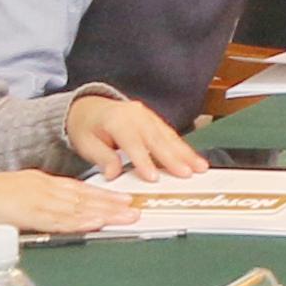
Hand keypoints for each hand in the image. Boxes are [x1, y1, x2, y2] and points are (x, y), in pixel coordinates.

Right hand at [0, 165, 129, 236]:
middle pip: (85, 197)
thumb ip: (39, 201)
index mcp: (43, 182)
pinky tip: (95, 224)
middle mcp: (45, 188)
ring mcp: (38, 200)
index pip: (80, 189)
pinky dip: (79, 222)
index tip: (125, 200)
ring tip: (126, 217)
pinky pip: (58, 220)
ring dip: (104, 214)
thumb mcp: (18, 192)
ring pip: (78, 208)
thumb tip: (58, 213)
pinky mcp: (28, 213)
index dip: (104, 195)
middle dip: (112, 204)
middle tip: (136, 209)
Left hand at [63, 90, 207, 177]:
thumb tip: (113, 174)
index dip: (144, 161)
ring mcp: (147, 116)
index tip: (153, 177)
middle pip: (157, 138)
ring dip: (185, 153)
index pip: (133, 143)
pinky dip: (183, 147)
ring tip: (199, 167)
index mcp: (116, 120)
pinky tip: (193, 158)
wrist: (88, 108)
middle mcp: (135, 115)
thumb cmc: (86, 127)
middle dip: (174, 157)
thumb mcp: (85, 143)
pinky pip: (171, 134)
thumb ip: (102, 158)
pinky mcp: (155, 120)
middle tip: (187, 173)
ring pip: (169, 135)